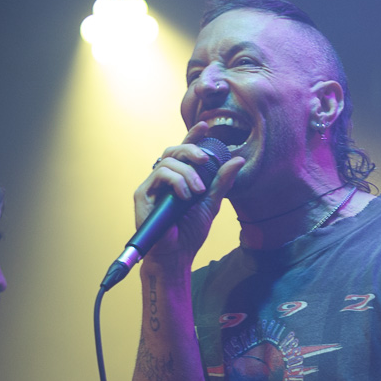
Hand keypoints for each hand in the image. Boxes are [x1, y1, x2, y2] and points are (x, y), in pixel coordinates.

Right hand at [133, 122, 243, 260]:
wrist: (177, 255)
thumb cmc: (190, 233)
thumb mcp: (211, 203)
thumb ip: (222, 181)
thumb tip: (238, 160)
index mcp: (179, 179)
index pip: (184, 151)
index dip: (193, 136)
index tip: (205, 125)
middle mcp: (163, 179)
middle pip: (174, 149)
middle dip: (191, 149)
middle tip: (205, 159)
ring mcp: (151, 186)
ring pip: (167, 160)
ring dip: (187, 172)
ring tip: (198, 191)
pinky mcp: (142, 194)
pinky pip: (159, 174)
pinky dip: (176, 181)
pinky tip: (185, 195)